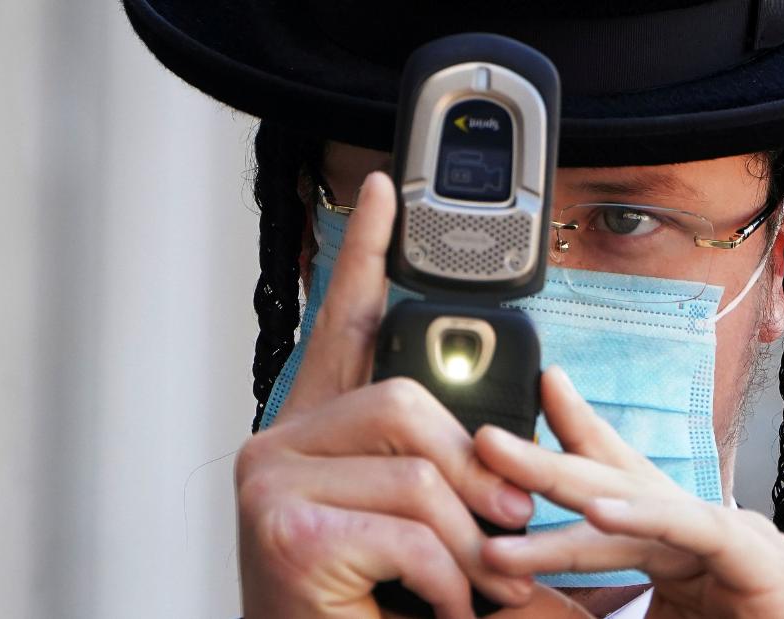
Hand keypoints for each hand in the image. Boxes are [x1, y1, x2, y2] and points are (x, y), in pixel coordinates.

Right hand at [235, 171, 542, 618]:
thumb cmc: (372, 600)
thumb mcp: (422, 524)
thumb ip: (446, 470)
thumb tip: (505, 445)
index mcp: (320, 430)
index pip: (347, 320)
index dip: (371, 254)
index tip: (387, 191)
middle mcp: (280, 441)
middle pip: (408, 400)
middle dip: (478, 470)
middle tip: (512, 525)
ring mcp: (271, 482)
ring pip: (419, 469)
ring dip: (472, 542)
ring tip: (479, 586)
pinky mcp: (285, 529)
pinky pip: (411, 529)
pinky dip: (449, 581)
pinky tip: (439, 607)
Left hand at [474, 366, 783, 618]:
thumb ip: (592, 605)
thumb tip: (517, 596)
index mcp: (669, 540)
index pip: (614, 476)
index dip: (572, 431)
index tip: (536, 387)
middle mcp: (694, 528)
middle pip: (610, 480)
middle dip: (545, 454)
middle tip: (484, 433)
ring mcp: (728, 537)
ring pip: (636, 500)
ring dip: (563, 482)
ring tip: (502, 461)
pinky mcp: (757, 561)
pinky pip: (692, 531)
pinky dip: (644, 519)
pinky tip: (595, 510)